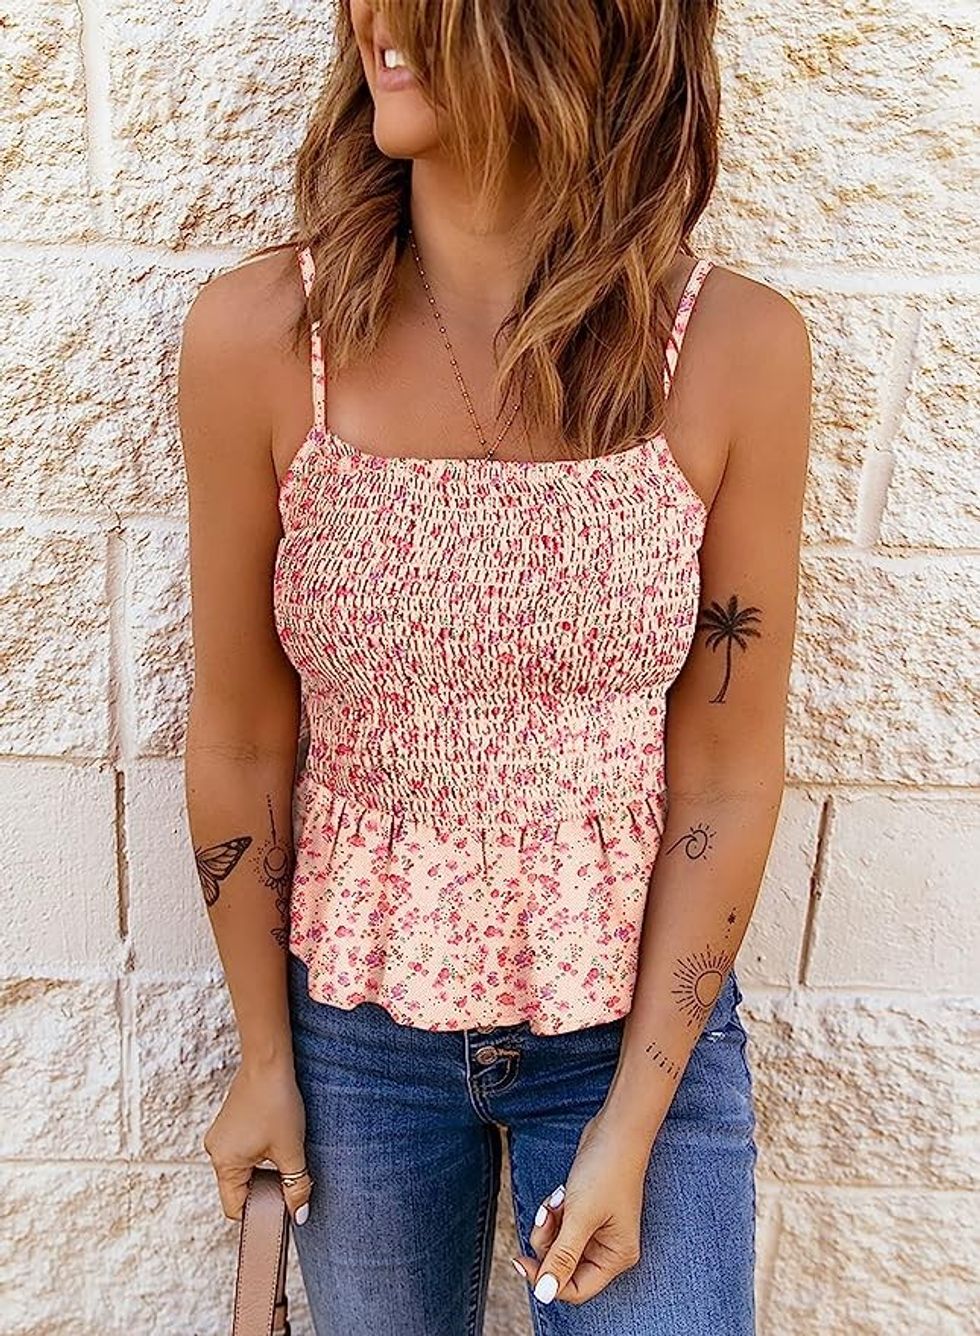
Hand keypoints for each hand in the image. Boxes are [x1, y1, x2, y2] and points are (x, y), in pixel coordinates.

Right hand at [203, 1056, 312, 1226]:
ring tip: (285, 1155)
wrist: (269, 1061)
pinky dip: (260, 1153)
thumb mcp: (291, 1148)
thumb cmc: (277, 1102)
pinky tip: (277, 1140)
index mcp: (224, 1163)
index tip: (283, 1210)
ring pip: (244, 1169)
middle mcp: (215, 1151)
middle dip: (265, 1189)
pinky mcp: (229, 1124)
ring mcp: (221, 1137)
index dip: (260, 1213)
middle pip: (240, 1189)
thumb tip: (300, 1216)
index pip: (236, 1208)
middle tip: (291, 1182)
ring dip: (264, 1169)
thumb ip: (296, 1186)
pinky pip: (243, 1151)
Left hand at [511, 1110, 650, 1305]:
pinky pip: (562, 1224)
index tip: (523, 1261)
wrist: (615, 1130)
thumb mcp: (580, 1217)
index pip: (576, 1289)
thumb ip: (562, 1257)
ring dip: (550, 1223)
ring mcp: (598, 1230)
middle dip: (548, 1242)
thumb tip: (544, 1294)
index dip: (548, 1279)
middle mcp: (609, 1248)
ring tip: (557, 1201)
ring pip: (559, 1243)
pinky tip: (561, 1194)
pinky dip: (555, 1211)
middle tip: (547, 1217)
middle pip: (564, 1266)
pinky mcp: (588, 1212)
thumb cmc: (605, 1172)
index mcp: (616, 1257)